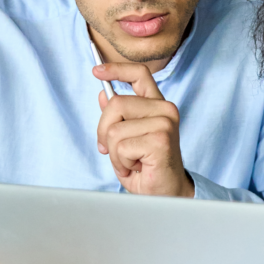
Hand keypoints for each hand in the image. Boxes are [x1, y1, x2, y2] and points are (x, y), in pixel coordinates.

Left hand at [94, 62, 194, 196]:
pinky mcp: (160, 139)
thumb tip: (103, 95)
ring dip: (115, 153)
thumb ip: (118, 116)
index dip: (116, 69)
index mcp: (157, 106)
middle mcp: (165, 110)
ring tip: (131, 162)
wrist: (166, 194)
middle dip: (104, 131)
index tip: (97, 71)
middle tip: (113, 151)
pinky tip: (137, 167)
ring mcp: (165, 123)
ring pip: (115, 129)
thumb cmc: (147, 168)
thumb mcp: (126, 139)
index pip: (139, 74)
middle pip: (116, 103)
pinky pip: (122, 146)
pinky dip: (122, 162)